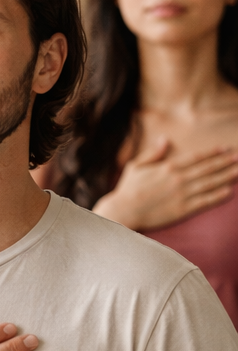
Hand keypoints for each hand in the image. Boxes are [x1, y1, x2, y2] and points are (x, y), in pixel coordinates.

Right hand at [95, 138, 237, 230]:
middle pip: (207, 168)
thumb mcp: (136, 166)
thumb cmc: (127, 189)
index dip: (213, 152)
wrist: (124, 211)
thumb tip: (165, 139)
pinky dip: (217, 196)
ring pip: (209, 183)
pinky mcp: (182, 209)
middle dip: (225, 162)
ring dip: (226, 176)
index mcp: (168, 166)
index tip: (225, 148)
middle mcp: (178, 178)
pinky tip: (228, 191)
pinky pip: (204, 201)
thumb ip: (153, 153)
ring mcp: (182, 194)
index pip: (196, 157)